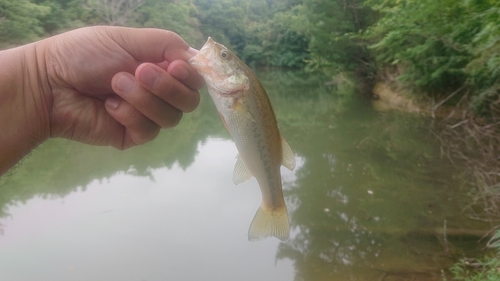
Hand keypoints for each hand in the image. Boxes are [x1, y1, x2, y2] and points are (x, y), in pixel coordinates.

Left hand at [40, 26, 203, 148]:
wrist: (50, 83)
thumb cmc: (85, 55)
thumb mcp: (128, 38)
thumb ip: (167, 46)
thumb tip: (196, 59)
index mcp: (160, 67)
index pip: (194, 78)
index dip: (191, 75)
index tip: (174, 67)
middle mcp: (159, 92)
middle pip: (189, 101)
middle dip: (167, 87)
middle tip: (139, 72)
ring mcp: (147, 115)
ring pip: (171, 118)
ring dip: (143, 99)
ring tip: (114, 85)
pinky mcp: (133, 135)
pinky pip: (149, 131)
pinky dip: (129, 115)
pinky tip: (108, 106)